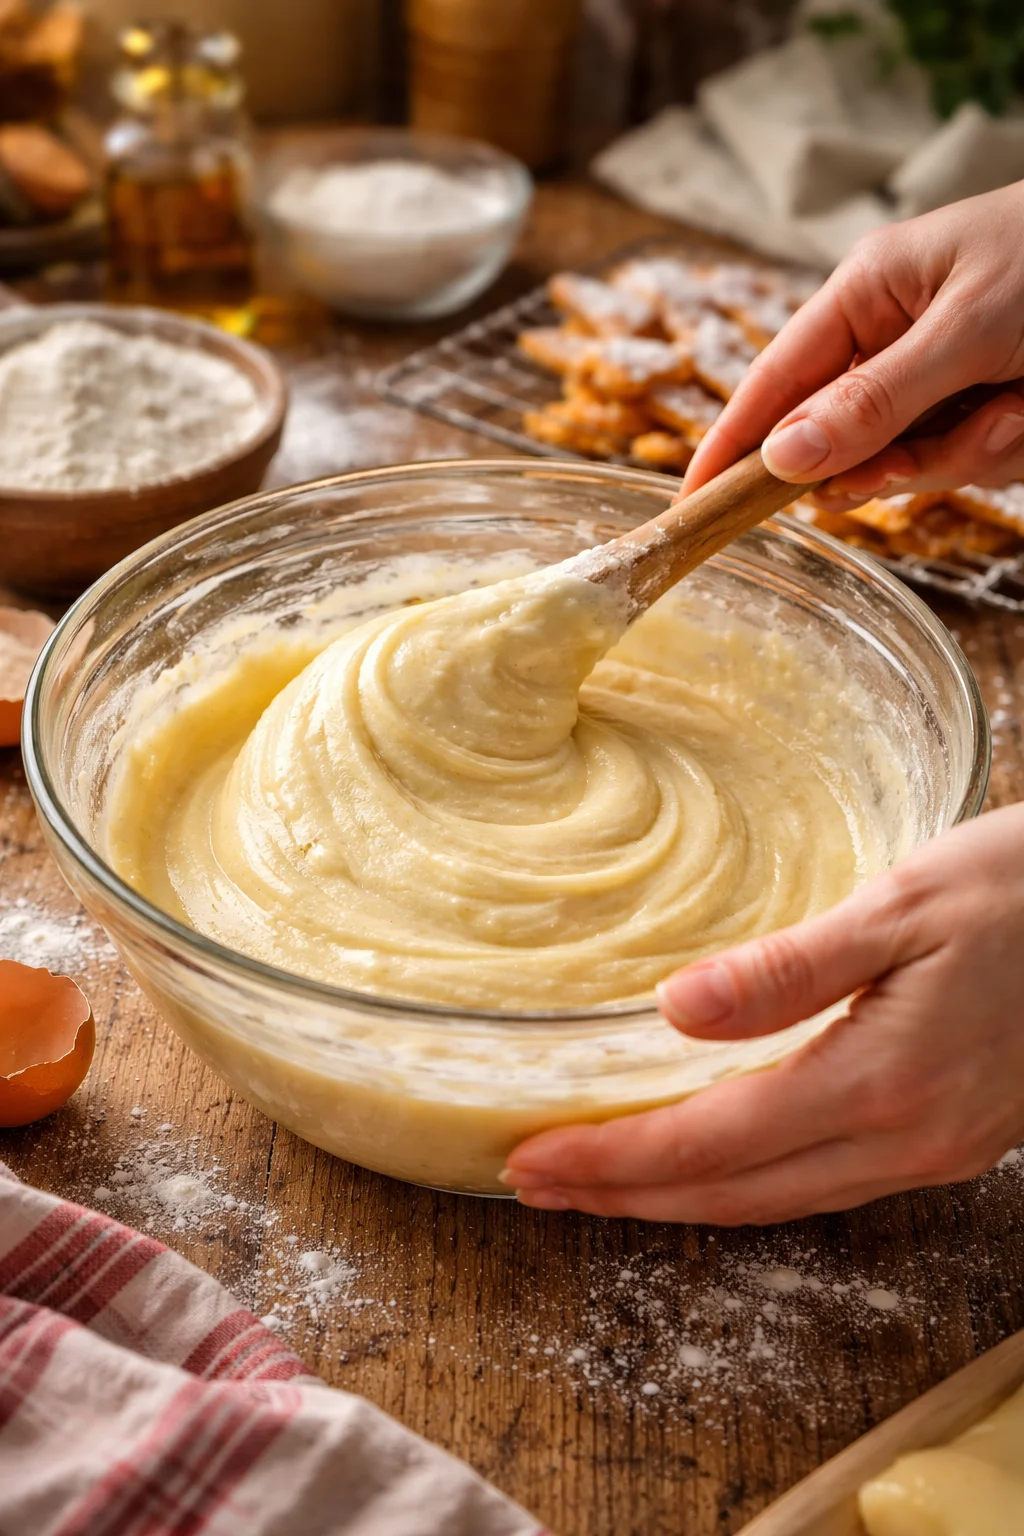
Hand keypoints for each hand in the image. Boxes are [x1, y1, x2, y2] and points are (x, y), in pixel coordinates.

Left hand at [501, 805, 1023, 1223]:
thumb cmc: (1022, 888)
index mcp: (882, 1081)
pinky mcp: (950, 1138)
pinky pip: (823, 1182)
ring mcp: (933, 1149)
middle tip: (537, 1185)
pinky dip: (748, 1181)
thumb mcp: (900, 906)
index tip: (531, 1160)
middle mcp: (906, 1138)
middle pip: (735, 1193)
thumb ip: (788, 969)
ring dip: (683, 1196)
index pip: (712, 1143)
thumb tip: (675, 1008)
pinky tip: (714, 1158)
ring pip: (779, 1199)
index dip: (615, 1160)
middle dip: (627, 1195)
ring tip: (604, 1181)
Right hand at [682, 181, 1023, 510]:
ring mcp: (937, 380)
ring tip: (1015, 408)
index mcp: (865, 295)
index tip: (695, 504)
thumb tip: (784, 459)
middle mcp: (891, 341)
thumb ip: (874, 400)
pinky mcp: (981, 408)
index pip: (772, 383)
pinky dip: (1000, 449)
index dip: (731, 445)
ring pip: (910, 464)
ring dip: (966, 454)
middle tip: (917, 463)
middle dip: (889, 462)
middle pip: (842, 443)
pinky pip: (965, 463)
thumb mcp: (965, 330)